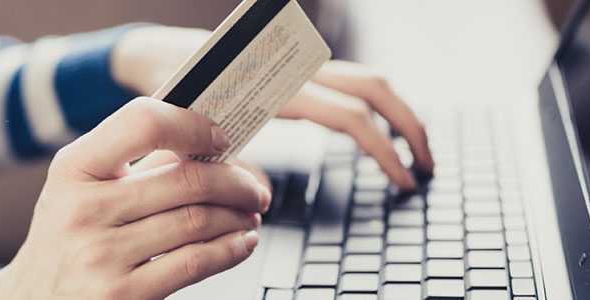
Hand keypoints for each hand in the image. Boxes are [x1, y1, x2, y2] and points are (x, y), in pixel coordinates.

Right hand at [0, 98, 271, 299]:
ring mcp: (101, 255)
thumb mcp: (80, 191)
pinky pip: (195, 262)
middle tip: (252, 187)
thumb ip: (133, 165)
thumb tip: (207, 144)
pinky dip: (231, 249)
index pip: (143, 122)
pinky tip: (240, 242)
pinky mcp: (122, 295)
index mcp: (73, 169)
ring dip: (238, 216)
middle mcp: (83, 210)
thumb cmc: (65, 240)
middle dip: (235, 181)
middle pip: (186, 179)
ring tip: (248, 213)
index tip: (219, 137)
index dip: (193, 125)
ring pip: (198, 221)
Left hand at [112, 27, 434, 188]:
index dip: (383, 150)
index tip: (402, 181)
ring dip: (399, 113)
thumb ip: (220, 166)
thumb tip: (259, 195)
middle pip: (374, 88)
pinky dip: (376, 107)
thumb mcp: (190, 136)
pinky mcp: (299, 73)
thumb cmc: (173, 94)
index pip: (349, 115)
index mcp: (276, 86)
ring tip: (416, 152)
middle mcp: (296, 70)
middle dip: (410, 126)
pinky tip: (381, 134)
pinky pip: (350, 84)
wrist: (161, 59)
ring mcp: (301, 68)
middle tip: (428, 166)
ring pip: (368, 81)